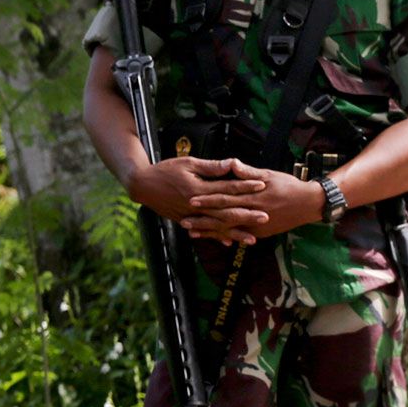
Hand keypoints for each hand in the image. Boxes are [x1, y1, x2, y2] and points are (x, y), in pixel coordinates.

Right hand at [125, 156, 267, 241]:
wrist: (142, 185)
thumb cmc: (165, 170)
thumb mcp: (187, 163)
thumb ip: (210, 167)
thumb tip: (231, 164)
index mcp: (197, 188)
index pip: (226, 187)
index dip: (244, 186)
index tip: (262, 185)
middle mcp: (194, 205)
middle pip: (224, 211)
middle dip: (246, 215)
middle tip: (265, 217)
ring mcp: (189, 215)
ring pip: (215, 226)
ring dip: (234, 233)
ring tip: (252, 239)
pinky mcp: (184, 221)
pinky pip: (203, 231)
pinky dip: (216, 237)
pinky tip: (228, 243)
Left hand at [182, 158, 326, 244]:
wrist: (309, 204)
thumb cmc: (288, 186)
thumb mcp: (269, 174)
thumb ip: (248, 172)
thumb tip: (232, 163)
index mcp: (254, 196)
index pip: (226, 197)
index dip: (208, 200)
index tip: (191, 200)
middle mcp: (254, 213)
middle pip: (223, 217)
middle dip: (203, 220)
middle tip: (184, 221)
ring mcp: (257, 226)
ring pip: (229, 229)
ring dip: (210, 232)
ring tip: (192, 232)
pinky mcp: (260, 233)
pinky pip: (239, 236)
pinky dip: (225, 237)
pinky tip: (212, 239)